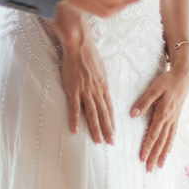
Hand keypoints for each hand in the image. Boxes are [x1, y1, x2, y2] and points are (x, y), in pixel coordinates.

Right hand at [59, 29, 114, 143]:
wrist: (79, 46)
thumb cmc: (89, 55)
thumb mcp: (100, 70)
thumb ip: (101, 82)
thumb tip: (103, 90)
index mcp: (103, 86)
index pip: (109, 107)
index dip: (112, 121)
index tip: (114, 132)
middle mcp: (96, 91)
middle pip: (103, 114)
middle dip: (108, 129)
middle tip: (110, 142)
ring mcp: (85, 91)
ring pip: (92, 113)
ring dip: (95, 128)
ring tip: (98, 141)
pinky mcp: (73, 89)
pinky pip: (74, 108)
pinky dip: (75, 120)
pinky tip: (76, 130)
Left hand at [131, 57, 188, 171]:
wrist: (184, 76)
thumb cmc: (168, 81)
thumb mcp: (154, 88)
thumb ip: (144, 102)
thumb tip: (133, 114)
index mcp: (163, 113)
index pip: (154, 134)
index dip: (148, 147)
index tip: (143, 158)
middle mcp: (170, 119)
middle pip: (161, 142)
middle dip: (155, 156)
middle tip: (149, 169)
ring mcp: (174, 119)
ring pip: (168, 140)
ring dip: (163, 154)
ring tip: (159, 166)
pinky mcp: (176, 117)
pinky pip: (173, 135)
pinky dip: (170, 145)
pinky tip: (168, 152)